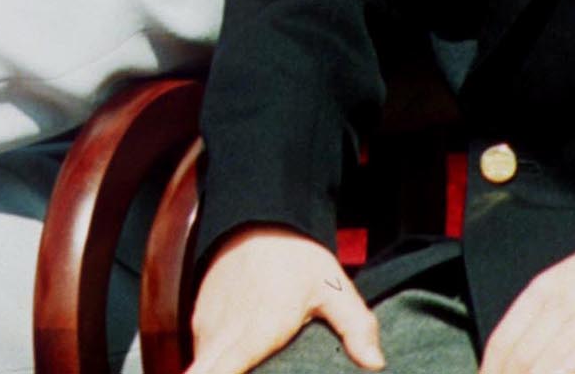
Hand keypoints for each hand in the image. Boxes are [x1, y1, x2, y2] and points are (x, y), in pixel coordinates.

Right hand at [185, 225, 383, 373]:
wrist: (256, 217)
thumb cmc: (296, 256)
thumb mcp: (334, 288)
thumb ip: (355, 327)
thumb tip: (375, 363)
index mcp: (257, 332)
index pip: (222, 373)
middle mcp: (224, 332)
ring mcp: (207, 325)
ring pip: (201, 367)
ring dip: (215, 372)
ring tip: (247, 370)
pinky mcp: (199, 320)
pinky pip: (200, 353)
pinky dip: (211, 364)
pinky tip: (231, 365)